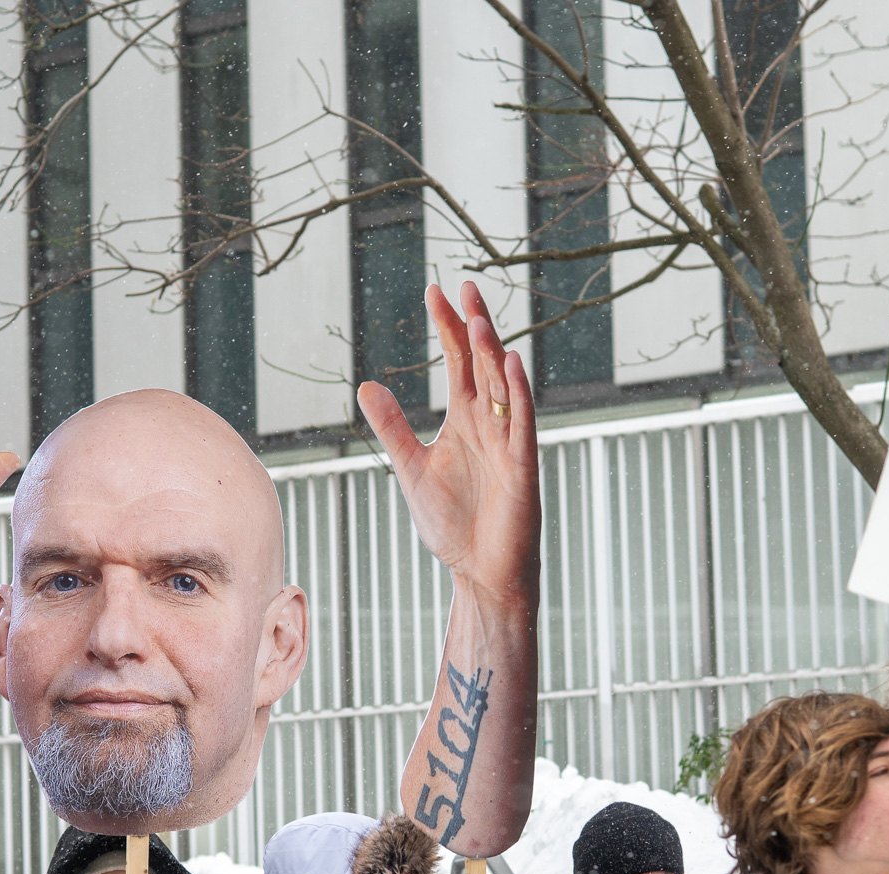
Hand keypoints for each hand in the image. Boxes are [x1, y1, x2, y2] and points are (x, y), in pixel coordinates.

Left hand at [356, 283, 539, 604]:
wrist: (479, 571)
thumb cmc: (452, 524)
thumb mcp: (411, 468)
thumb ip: (393, 428)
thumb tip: (366, 386)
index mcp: (465, 420)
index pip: (459, 363)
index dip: (448, 328)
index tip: (435, 291)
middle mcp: (489, 424)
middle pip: (483, 364)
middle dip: (473, 327)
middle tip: (463, 287)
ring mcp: (508, 442)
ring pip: (502, 387)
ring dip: (493, 352)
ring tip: (478, 317)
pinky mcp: (522, 467)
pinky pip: (521, 424)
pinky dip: (517, 394)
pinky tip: (510, 363)